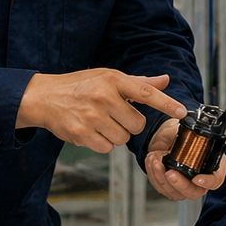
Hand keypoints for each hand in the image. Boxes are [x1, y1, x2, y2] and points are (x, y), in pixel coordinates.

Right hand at [16, 70, 186, 152]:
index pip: (146, 92)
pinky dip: (101, 143)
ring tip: (99, 121)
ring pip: (122, 138)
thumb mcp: (108, 77)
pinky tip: (90, 130)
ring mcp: (92, 116)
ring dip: (115, 134)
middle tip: (113, 115)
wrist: (44, 97)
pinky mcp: (81, 133)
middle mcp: (103, 96)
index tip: (181, 112)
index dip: (166, 103)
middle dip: (129, 124)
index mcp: (113, 80)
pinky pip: (106, 148)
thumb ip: (138, 83)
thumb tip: (165, 80)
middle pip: (137, 124)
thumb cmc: (80, 86)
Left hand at [143, 117, 225, 200]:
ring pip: (175, 193)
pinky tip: (151, 162)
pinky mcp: (169, 187)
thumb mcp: (189, 129)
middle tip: (170, 173)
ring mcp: (184, 185)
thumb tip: (189, 129)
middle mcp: (200, 179)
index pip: (215, 180)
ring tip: (156, 161)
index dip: (207, 182)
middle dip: (180, 184)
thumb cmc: (182, 134)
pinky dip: (154, 175)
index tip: (197, 178)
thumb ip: (191, 132)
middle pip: (194, 192)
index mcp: (212, 166)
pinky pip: (161, 188)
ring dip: (162, 179)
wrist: (167, 137)